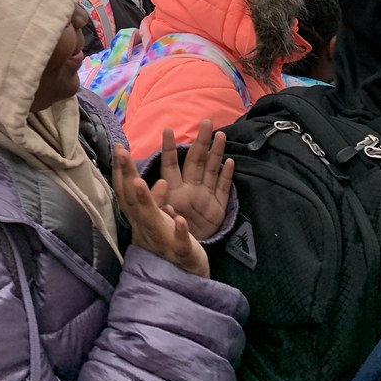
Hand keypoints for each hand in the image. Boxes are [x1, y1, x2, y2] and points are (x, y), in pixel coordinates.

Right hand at [113, 146, 208, 277]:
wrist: (185, 284)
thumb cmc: (171, 247)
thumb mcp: (161, 222)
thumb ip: (158, 203)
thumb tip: (159, 181)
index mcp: (142, 220)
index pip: (127, 193)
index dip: (121, 172)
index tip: (118, 148)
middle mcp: (147, 229)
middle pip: (133, 200)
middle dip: (126, 175)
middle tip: (120, 152)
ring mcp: (162, 243)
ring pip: (150, 220)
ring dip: (145, 201)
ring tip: (140, 181)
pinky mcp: (182, 255)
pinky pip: (179, 243)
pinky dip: (178, 231)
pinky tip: (179, 218)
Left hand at [149, 120, 233, 240]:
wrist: (186, 258)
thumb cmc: (168, 236)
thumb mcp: (159, 219)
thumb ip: (157, 204)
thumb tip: (150, 191)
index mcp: (173, 189)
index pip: (170, 164)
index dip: (168, 148)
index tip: (167, 129)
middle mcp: (190, 189)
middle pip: (196, 160)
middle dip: (201, 141)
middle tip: (206, 121)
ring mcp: (205, 197)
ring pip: (212, 170)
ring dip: (216, 153)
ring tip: (221, 135)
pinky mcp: (218, 209)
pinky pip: (223, 189)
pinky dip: (226, 176)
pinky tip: (230, 162)